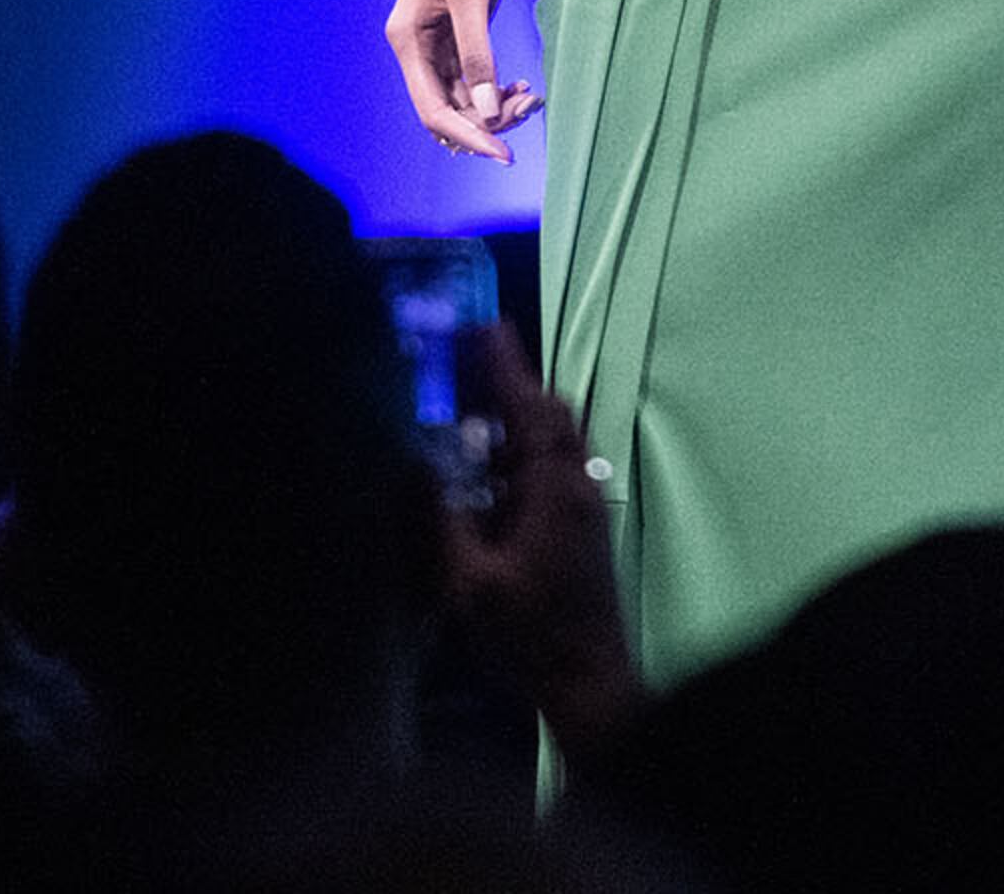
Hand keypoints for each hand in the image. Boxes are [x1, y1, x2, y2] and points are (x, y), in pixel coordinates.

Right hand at [386, 0, 542, 163]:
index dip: (467, 135)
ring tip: (532, 98)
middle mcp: (418, 46)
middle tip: (529, 109)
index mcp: (407, 38)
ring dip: (495, 106)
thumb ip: (477, 52)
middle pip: (448, 107)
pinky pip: (475, 75)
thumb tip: (485, 110)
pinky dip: (497, 87)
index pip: (433, 107)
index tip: (503, 153)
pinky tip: (524, 87)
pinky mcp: (462, 29)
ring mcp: (440, 40)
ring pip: (464, 95)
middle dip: (486, 120)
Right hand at [437, 324, 639, 769]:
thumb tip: (415, 463)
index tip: (484, 326)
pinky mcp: (576, 527)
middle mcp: (576, 485)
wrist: (588, 677)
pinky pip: (547, 472)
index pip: (532, 408)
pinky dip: (515, 457)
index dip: (507, 365)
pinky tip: (482, 473)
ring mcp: (581, 506)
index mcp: (555, 487)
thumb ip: (442, 520)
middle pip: (547, 417)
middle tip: (465, 361)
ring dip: (511, 422)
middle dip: (508, 385)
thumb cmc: (530, 633)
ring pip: (549, 445)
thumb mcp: (470, 582)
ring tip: (464, 409)